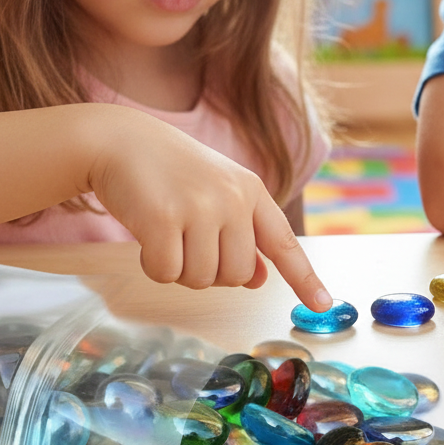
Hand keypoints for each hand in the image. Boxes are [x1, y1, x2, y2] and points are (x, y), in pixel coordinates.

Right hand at [86, 108, 330, 308]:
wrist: (120, 140)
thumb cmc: (170, 171)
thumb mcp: (217, 194)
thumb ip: (241, 234)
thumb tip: (257, 279)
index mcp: (251, 191)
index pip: (284, 242)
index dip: (304, 277)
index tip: (323, 304)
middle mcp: (233, 198)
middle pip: (235, 275)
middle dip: (209, 272)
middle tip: (187, 241)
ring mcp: (200, 207)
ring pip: (200, 279)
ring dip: (179, 269)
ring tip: (167, 231)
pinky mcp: (163, 219)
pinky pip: (166, 273)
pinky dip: (153, 265)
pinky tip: (146, 235)